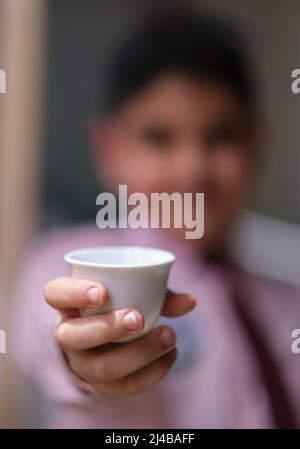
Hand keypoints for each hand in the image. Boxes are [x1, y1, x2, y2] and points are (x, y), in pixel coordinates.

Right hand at [44, 276, 195, 398]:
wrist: (108, 340)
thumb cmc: (120, 305)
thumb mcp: (134, 290)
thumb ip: (159, 292)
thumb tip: (190, 302)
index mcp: (69, 303)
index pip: (55, 293)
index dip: (73, 293)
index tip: (102, 291)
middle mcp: (69, 334)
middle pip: (73, 336)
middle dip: (107, 328)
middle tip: (138, 317)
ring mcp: (83, 363)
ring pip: (101, 367)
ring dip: (139, 353)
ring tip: (170, 335)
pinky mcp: (103, 385)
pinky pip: (124, 387)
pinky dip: (153, 372)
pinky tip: (171, 355)